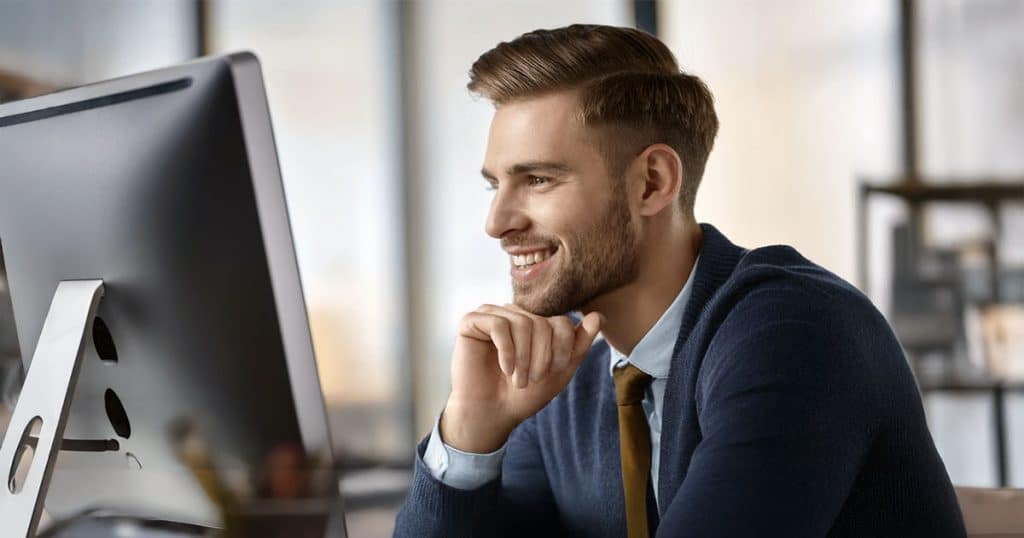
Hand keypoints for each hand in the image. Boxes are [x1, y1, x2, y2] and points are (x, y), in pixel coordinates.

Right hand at [440, 304, 602, 452]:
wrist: (491, 414)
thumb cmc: (522, 394)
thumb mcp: (559, 371)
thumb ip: (578, 344)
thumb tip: (598, 315)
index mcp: (535, 322)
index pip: (560, 321)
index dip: (562, 348)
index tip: (554, 372)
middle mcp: (514, 314)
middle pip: (541, 323)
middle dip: (542, 356)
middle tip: (533, 380)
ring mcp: (492, 315)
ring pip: (521, 322)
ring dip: (523, 357)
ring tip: (518, 379)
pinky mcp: (471, 321)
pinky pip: (498, 325)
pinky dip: (506, 350)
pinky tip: (505, 368)